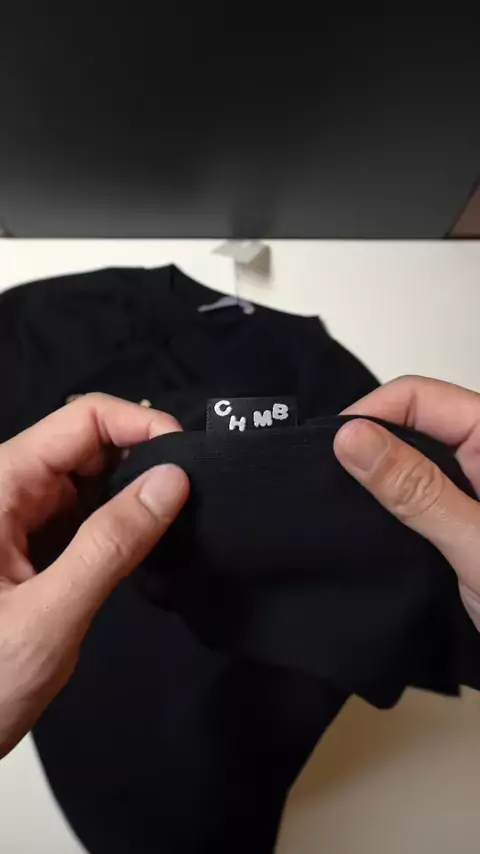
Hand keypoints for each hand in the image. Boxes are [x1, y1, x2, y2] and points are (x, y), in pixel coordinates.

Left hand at [0, 394, 188, 758]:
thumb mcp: (48, 616)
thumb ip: (111, 545)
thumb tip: (174, 480)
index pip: (79, 419)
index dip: (139, 424)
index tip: (190, 458)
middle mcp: (7, 488)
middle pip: (86, 441)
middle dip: (142, 456)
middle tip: (195, 493)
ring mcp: (17, 515)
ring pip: (88, 476)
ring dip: (133, 490)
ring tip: (179, 515)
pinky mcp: (29, 542)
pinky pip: (82, 511)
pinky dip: (117, 520)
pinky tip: (146, 540)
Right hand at [333, 376, 479, 631]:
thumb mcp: (475, 541)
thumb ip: (415, 488)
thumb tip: (350, 437)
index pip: (419, 396)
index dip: (370, 414)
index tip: (330, 452)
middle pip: (412, 421)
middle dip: (368, 444)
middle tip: (326, 482)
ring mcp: (475, 485)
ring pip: (411, 458)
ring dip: (378, 478)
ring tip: (341, 505)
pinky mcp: (465, 516)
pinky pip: (418, 493)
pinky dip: (392, 505)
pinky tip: (370, 526)